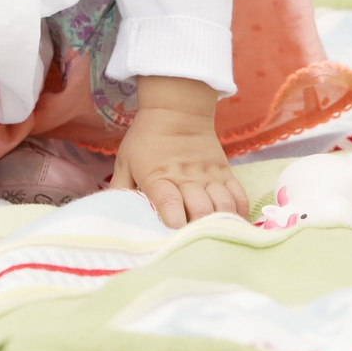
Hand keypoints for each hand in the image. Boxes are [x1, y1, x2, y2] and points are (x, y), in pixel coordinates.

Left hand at [112, 78, 244, 227]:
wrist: (177, 108)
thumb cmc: (147, 138)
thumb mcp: (125, 160)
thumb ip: (120, 189)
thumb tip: (112, 215)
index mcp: (158, 176)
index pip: (169, 201)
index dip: (173, 220)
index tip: (173, 233)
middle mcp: (186, 177)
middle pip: (201, 208)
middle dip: (198, 228)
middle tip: (193, 241)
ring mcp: (209, 175)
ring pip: (223, 204)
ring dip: (220, 222)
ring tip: (215, 236)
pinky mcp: (225, 172)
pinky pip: (239, 195)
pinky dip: (239, 211)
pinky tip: (233, 223)